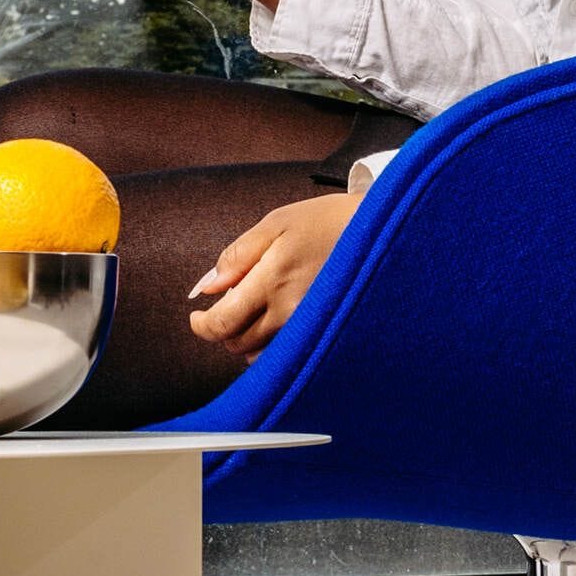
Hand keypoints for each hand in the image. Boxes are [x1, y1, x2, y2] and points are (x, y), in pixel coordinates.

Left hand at [187, 192, 365, 361]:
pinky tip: (276, 321)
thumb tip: (206, 288)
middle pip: (237, 343)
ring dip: (247, 338)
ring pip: (259, 354)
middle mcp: (290, 311)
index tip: (197, 317)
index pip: (223, 323)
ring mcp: (309, 327)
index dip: (202, 325)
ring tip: (256, 309)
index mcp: (272, 279)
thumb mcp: (276, 222)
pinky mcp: (323, 333)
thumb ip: (237, 255)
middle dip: (224, 328)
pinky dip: (270, 345)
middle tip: (231, 303)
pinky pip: (284, 354)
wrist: (377, 231)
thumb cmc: (326, 221)